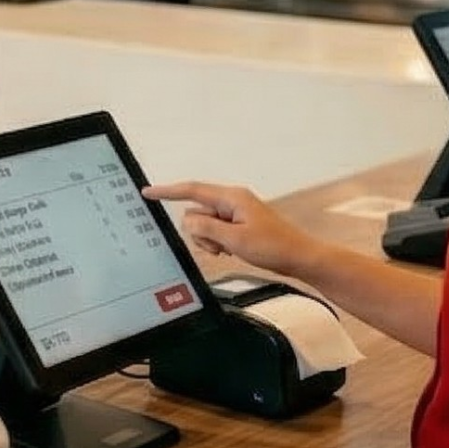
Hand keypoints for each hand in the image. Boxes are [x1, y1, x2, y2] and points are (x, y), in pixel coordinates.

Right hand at [143, 181, 323, 279]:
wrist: (300, 257)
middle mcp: (232, 201)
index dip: (167, 192)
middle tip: (219, 247)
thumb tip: (187, 222)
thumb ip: (206, 229)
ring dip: (210, 241)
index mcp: (231, 198)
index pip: (191, 191)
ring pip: (205, 225)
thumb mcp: (234, 239)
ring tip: (229, 250)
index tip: (148, 192)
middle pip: (196, 213)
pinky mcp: (239, 225)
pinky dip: (219, 243)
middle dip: (200, 233)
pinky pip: (216, 232)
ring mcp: (236, 213)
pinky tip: (234, 251)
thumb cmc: (275, 246)